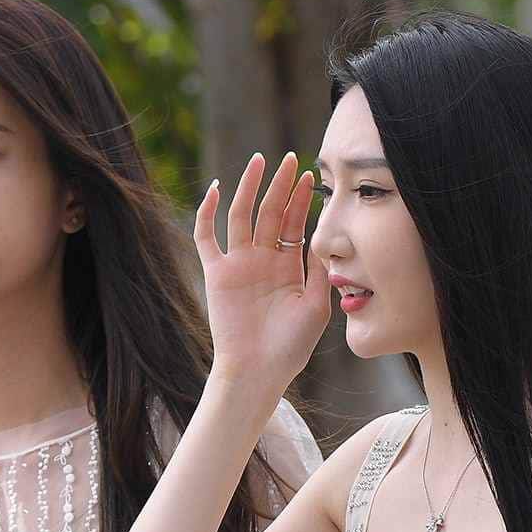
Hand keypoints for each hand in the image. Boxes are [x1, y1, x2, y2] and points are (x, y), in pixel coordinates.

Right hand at [193, 151, 331, 397]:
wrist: (258, 372)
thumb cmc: (289, 347)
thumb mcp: (316, 307)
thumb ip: (319, 272)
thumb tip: (325, 237)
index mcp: (287, 268)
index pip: (294, 224)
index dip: (302, 200)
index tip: (312, 177)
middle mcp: (262, 261)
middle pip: (270, 213)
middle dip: (280, 186)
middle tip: (291, 159)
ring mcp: (238, 265)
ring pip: (241, 216)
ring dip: (249, 188)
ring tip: (260, 161)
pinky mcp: (216, 273)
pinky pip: (206, 237)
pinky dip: (207, 212)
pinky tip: (217, 189)